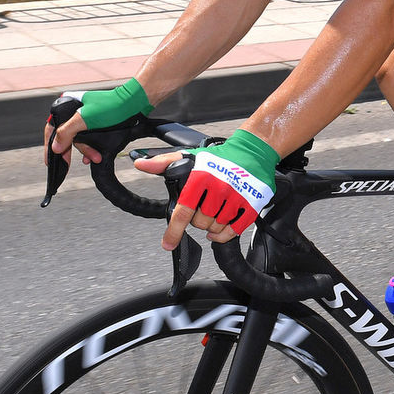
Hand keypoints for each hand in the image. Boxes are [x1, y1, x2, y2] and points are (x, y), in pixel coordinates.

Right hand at [44, 78, 152, 165]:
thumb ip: (67, 132)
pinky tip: (93, 157)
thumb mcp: (85, 119)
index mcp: (67, 106)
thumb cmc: (111, 106)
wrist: (134, 103)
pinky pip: (89, 139)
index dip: (50, 145)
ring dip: (85, 151)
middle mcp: (75, 111)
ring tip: (94, 158)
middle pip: (67, 136)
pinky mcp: (97, 123)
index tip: (50, 161)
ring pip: (79, 139)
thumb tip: (55, 147)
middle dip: (72, 150)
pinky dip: (91, 148)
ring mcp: (86, 118)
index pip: (53, 127)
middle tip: (70, 164)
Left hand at [134, 129, 279, 249]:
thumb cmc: (221, 157)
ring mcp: (237, 197)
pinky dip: (225, 235)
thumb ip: (163, 162)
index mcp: (201, 178)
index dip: (174, 231)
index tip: (168, 243)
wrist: (253, 150)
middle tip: (201, 210)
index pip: (183, 212)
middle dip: (197, 221)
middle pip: (200, 223)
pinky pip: (235, 230)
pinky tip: (220, 230)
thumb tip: (140, 164)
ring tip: (213, 214)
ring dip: (211, 227)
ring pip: (216, 227)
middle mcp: (219, 188)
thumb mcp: (190, 157)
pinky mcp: (252, 204)